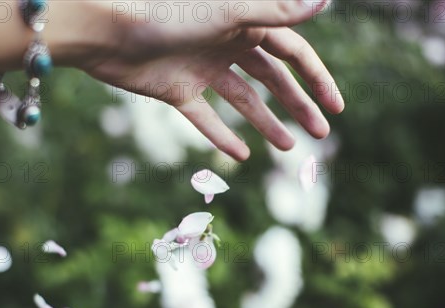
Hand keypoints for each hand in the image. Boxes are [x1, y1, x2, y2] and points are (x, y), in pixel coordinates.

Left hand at [81, 0, 343, 160]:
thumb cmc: (168, 14)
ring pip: (243, 100)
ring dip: (266, 123)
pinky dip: (222, 134)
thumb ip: (278, 10)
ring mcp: (202, 70)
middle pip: (272, 79)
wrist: (109, 33)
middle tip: (320, 134)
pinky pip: (205, 117)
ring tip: (288, 149)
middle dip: (297, 105)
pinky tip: (241, 155)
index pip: (293, 53)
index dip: (317, 79)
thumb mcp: (230, 12)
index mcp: (244, 23)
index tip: (336, 108)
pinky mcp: (178, 91)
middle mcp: (226, 45)